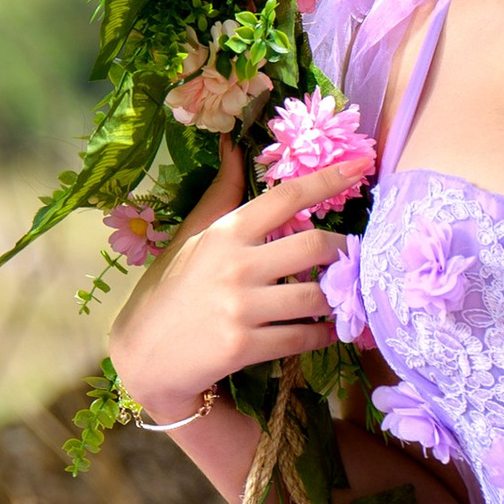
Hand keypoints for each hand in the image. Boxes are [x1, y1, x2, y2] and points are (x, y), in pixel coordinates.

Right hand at [111, 137, 366, 420]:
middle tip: (352, 254)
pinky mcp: (245, 347)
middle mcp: (235, 266)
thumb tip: (234, 147)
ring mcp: (240, 308)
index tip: (360, 164)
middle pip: (313, 245)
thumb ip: (220, 195)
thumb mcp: (190, 237)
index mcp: (224, 233)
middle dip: (343, 249)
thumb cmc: (169, 291)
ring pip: (315, 296)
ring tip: (343, 294)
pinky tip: (328, 330)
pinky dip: (322, 333)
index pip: (285, 197)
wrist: (144, 356)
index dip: (327, 179)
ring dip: (337, 295)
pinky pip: (302, 337)